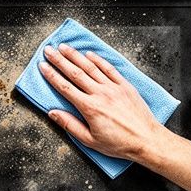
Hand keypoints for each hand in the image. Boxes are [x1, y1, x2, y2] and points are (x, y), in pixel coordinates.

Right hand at [38, 43, 169, 162]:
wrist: (147, 140)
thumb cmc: (120, 143)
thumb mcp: (90, 140)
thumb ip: (70, 125)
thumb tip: (53, 113)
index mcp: (90, 108)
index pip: (65, 87)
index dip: (52, 76)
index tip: (43, 66)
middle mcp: (100, 94)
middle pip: (75, 73)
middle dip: (60, 60)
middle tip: (49, 50)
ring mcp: (114, 88)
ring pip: (91, 67)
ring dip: (76, 56)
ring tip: (64, 47)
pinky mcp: (125, 86)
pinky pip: (109, 69)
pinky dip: (98, 60)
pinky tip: (89, 54)